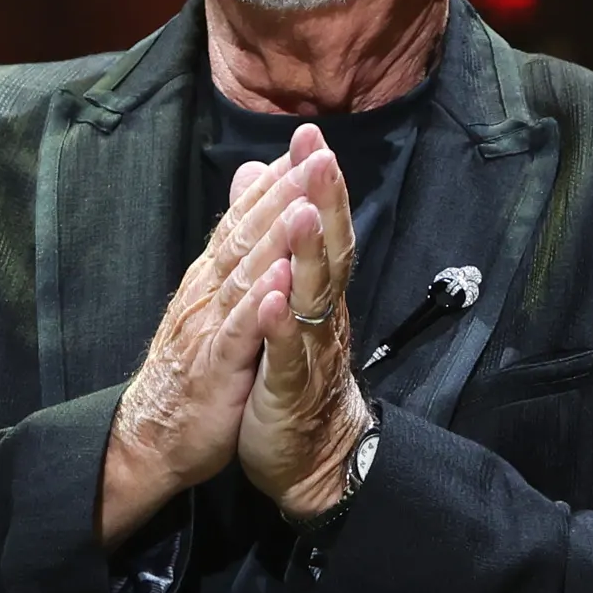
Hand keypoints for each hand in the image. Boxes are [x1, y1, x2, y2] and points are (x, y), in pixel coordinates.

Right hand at [99, 135, 339, 543]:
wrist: (152, 435)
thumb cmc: (188, 369)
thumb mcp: (209, 306)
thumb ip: (227, 254)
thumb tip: (241, 207)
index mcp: (211, 277)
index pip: (245, 218)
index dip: (278, 179)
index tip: (310, 142)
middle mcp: (209, 291)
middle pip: (249, 233)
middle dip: (284, 191)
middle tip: (316, 152)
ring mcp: (210, 326)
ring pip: (246, 273)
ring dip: (275, 236)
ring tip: (304, 201)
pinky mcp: (216, 366)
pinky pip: (239, 330)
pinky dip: (260, 304)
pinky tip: (280, 278)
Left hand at [238, 132, 375, 523]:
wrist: (309, 458)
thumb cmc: (295, 375)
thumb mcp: (286, 303)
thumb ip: (281, 243)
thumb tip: (263, 179)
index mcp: (317, 293)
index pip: (321, 228)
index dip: (315, 184)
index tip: (307, 135)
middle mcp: (322, 316)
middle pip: (329, 252)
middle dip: (324, 203)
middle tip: (320, 156)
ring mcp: (310, 352)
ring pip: (313, 299)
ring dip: (308, 256)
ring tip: (302, 215)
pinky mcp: (290, 391)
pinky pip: (287, 356)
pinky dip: (281, 327)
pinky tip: (273, 301)